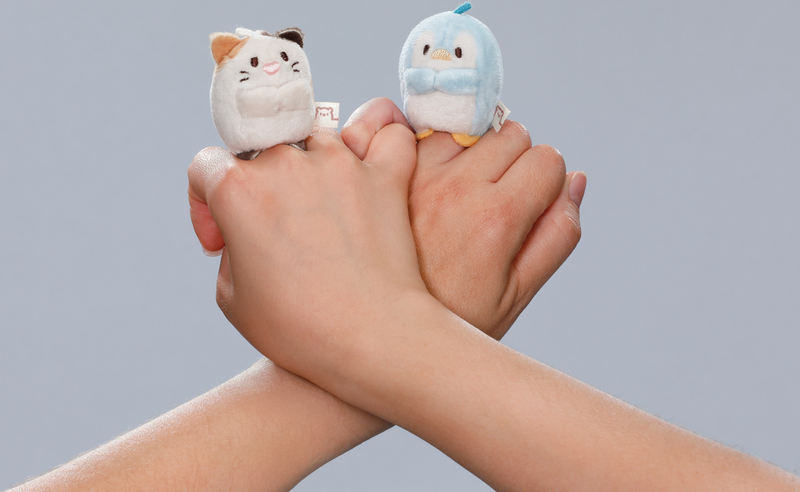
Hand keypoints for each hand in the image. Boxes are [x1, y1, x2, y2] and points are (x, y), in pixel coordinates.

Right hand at [189, 125, 422, 384]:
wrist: (373, 341)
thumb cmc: (299, 330)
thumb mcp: (231, 298)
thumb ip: (230, 246)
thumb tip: (250, 230)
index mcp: (238, 190)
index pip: (206, 166)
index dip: (205, 204)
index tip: (221, 241)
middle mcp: (286, 164)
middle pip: (260, 152)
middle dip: (256, 189)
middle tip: (271, 233)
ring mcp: (340, 164)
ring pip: (315, 138)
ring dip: (310, 166)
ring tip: (319, 209)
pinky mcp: (385, 177)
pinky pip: (387, 133)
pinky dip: (379, 140)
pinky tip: (370, 164)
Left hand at [343, 98, 584, 338]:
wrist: (378, 333)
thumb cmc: (452, 321)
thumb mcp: (516, 293)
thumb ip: (557, 234)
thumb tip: (575, 179)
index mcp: (497, 218)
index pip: (548, 159)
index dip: (546, 182)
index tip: (530, 203)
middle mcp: (455, 188)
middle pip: (511, 133)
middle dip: (514, 159)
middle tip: (495, 197)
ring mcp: (414, 176)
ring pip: (466, 126)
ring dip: (470, 148)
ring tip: (459, 190)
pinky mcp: (382, 173)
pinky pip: (416, 131)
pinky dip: (428, 146)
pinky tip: (426, 180)